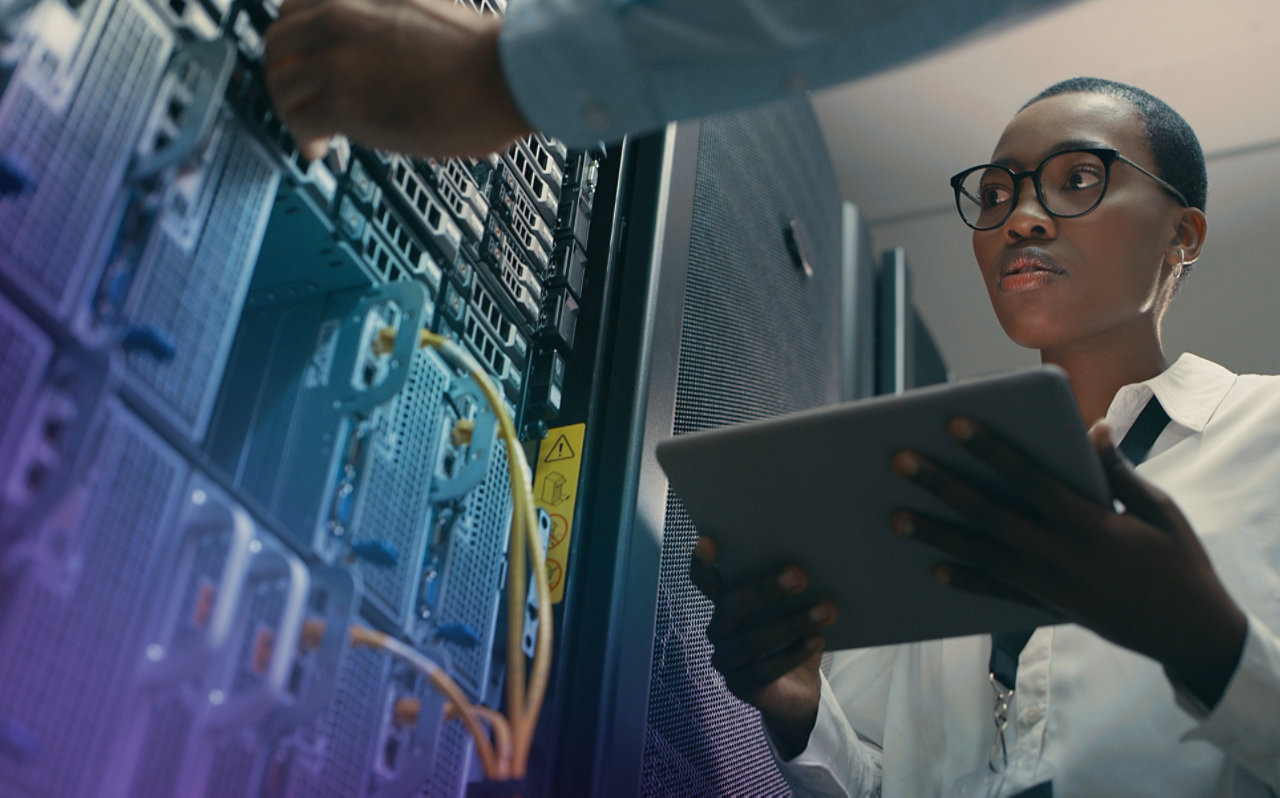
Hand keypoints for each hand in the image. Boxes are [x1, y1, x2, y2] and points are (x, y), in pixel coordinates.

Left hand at [263, 0, 532, 159]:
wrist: (502, 74)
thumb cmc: (481, 51)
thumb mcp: (423, 6)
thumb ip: (387, 20)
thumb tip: (382, 53)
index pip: (293, 10)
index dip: (294, 43)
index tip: (303, 64)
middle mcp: (336, 16)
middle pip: (278, 45)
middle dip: (284, 77)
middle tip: (300, 103)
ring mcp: (336, 58)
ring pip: (280, 84)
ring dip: (291, 111)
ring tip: (312, 133)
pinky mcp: (342, 102)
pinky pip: (299, 122)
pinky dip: (303, 138)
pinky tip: (318, 150)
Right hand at [688, 537, 835, 758]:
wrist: (799, 687)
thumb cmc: (794, 635)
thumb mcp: (791, 607)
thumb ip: (789, 587)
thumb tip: (810, 561)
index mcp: (725, 604)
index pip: (705, 581)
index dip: (702, 563)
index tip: (707, 540)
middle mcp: (719, 630)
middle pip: (730, 606)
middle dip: (764, 589)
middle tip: (800, 574)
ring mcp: (727, 661)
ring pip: (750, 641)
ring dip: (790, 623)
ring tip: (825, 610)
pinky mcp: (742, 687)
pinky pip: (764, 670)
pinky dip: (793, 654)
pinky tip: (817, 640)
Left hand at [890, 417, 1247, 707]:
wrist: (1190, 633)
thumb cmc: (1178, 561)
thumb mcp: (1158, 510)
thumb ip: (1117, 471)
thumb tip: (1091, 427)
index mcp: (1090, 522)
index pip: (1029, 477)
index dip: (990, 448)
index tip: (954, 421)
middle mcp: (1060, 554)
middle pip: (988, 513)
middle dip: (941, 484)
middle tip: (899, 459)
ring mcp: (1048, 584)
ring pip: (980, 553)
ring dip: (935, 533)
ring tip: (894, 516)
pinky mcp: (1045, 606)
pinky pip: (995, 593)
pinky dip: (963, 581)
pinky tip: (930, 568)